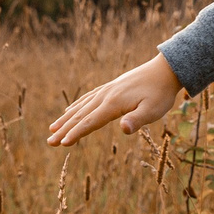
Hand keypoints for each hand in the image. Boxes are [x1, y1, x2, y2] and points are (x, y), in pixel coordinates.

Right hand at [46, 53, 184, 144]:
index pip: (90, 122)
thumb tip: (124, 129)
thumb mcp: (154, 110)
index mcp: (113, 104)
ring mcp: (107, 90)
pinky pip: (88, 98)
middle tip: (49, 142)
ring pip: (81, 106)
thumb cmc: (161, 94)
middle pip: (81, 115)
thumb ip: (138, 120)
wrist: (165, 70)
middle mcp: (105, 96)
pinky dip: (76, 105)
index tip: (62, 143)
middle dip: (64, 129)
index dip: (76, 133)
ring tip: (52, 128)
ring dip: (66, 118)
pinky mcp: (110, 88)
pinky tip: (70, 110)